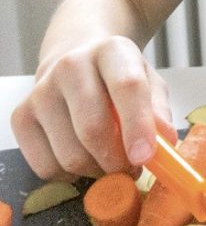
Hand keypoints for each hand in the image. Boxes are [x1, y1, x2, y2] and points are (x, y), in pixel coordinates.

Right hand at [11, 36, 173, 179]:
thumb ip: (159, 111)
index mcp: (112, 50)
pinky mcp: (20, 116)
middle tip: (131, 169)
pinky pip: (46, 166)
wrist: (76, 58)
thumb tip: (164, 143)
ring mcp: (41, 91)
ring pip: (70, 154)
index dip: (137, 126)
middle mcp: (71, 65)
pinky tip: (82, 157)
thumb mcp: (149, 83)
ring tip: (109, 160)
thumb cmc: (119, 76)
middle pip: (93, 128)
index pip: (127, 87)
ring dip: (96, 170)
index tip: (145, 157)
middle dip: (117, 160)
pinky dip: (69, 175)